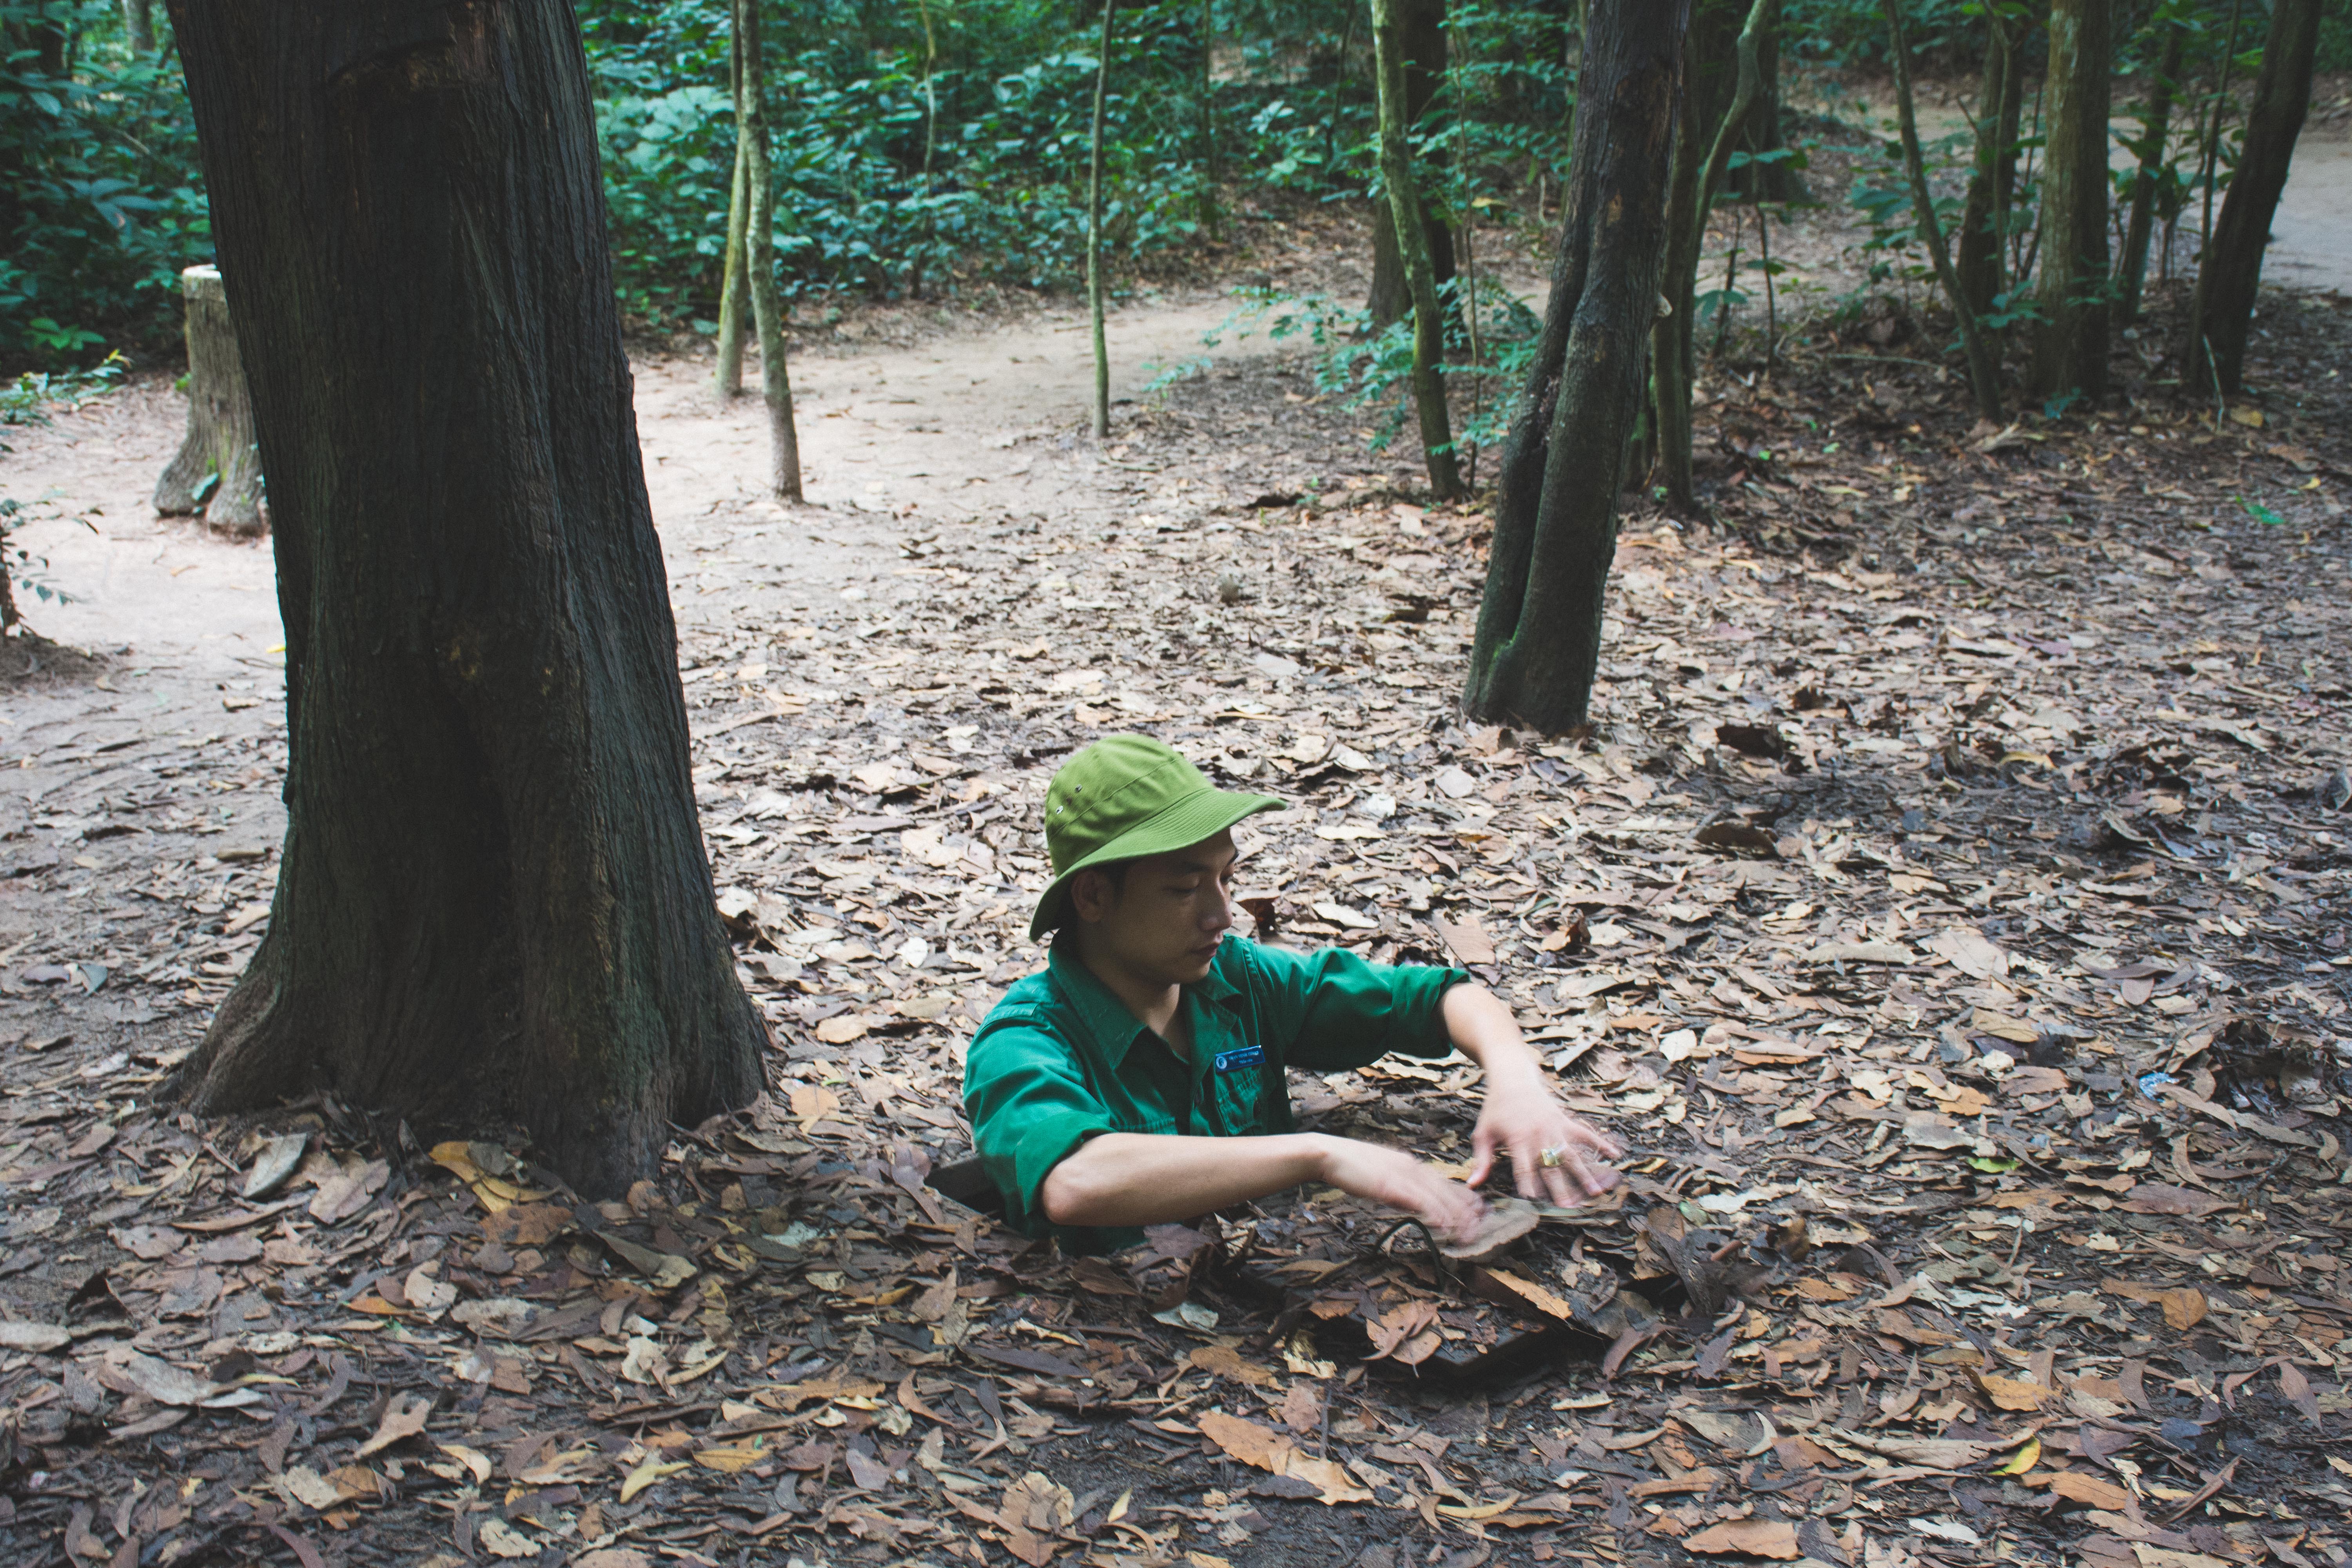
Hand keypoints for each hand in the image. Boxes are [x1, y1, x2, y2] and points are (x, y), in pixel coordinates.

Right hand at [1313, 1134, 1486, 1245]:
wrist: (1330, 1154)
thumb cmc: (1352, 1167)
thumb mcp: (1383, 1174)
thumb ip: (1400, 1186)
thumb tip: (1413, 1202)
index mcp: (1410, 1164)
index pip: (1444, 1181)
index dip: (1463, 1197)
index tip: (1478, 1210)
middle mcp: (1411, 1168)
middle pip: (1446, 1190)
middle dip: (1466, 1209)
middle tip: (1483, 1226)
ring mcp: (1402, 1175)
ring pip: (1438, 1197)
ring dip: (1457, 1217)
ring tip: (1470, 1234)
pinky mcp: (1390, 1185)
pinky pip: (1418, 1201)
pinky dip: (1434, 1214)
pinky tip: (1446, 1226)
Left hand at [1468, 1077, 1622, 1206]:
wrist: (1512, 1078)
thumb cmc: (1495, 1109)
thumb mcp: (1483, 1132)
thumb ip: (1481, 1160)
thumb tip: (1473, 1185)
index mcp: (1517, 1138)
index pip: (1523, 1167)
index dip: (1529, 1185)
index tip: (1534, 1203)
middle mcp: (1538, 1134)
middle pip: (1550, 1165)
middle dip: (1559, 1187)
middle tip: (1568, 1208)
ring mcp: (1555, 1127)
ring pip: (1572, 1153)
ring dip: (1584, 1172)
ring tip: (1595, 1192)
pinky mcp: (1565, 1120)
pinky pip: (1585, 1133)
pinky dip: (1600, 1142)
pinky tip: (1615, 1155)